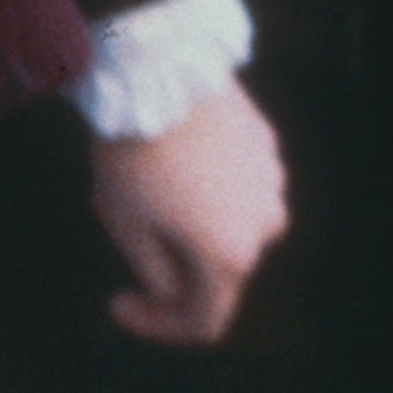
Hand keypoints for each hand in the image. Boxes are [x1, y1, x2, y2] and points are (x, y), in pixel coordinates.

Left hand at [87, 79, 287, 345]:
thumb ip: (154, 273)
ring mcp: (273, 182)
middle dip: (168, 260)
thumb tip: (172, 288)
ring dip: (190, 219)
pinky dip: (206, 184)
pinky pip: (236, 183)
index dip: (158, 325)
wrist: (158, 67)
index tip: (119, 302)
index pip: (202, 321)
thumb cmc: (134, 151)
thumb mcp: (125, 225)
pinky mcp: (267, 144)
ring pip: (228, 223)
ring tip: (142, 181)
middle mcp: (267, 226)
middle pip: (216, 271)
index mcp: (231, 256)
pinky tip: (170, 153)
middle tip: (119, 221)